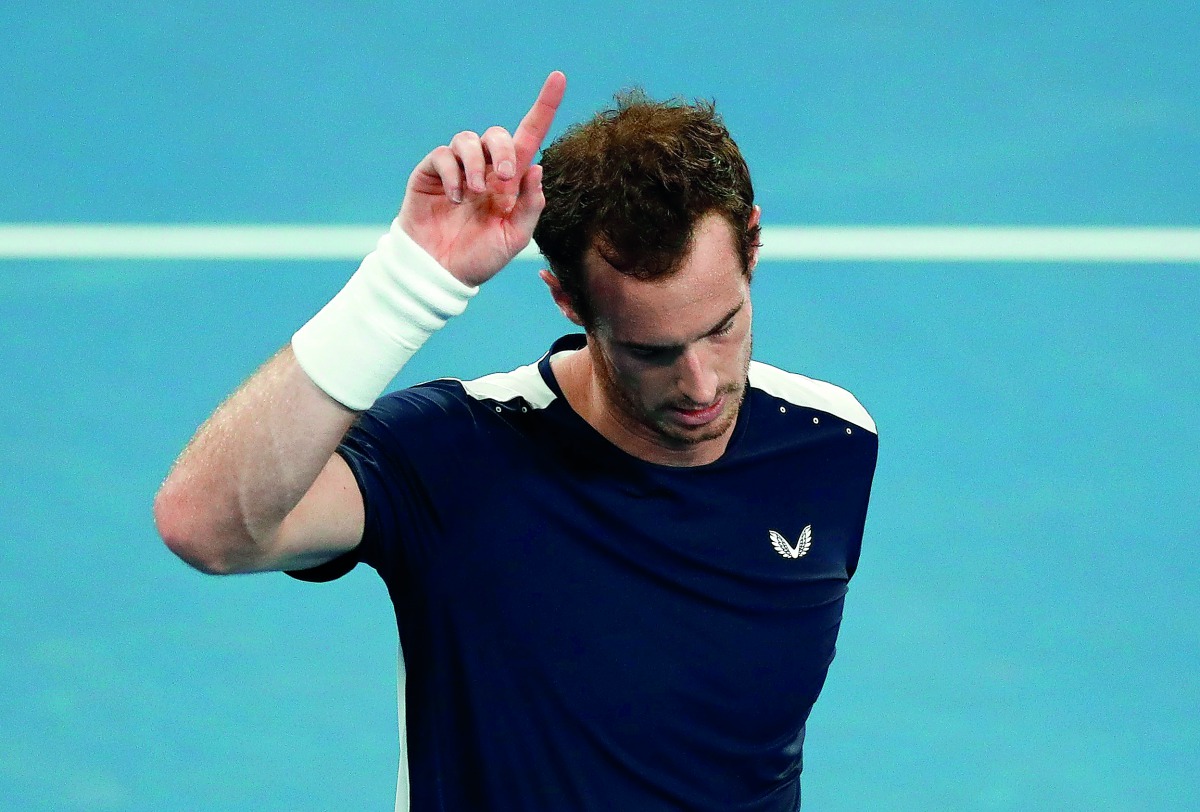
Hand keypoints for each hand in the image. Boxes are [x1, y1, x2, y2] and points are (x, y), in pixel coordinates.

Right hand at [398, 71, 566, 286]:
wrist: (440, 273)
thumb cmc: (479, 258)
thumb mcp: (514, 238)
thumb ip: (530, 206)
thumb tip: (537, 167)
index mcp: (511, 182)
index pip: (530, 136)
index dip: (545, 107)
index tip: (559, 78)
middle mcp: (486, 169)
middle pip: (499, 134)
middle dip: (504, 151)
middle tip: (503, 179)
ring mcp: (457, 169)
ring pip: (469, 139)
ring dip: (476, 163)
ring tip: (474, 192)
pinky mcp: (432, 173)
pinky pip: (443, 155)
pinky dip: (452, 173)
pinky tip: (454, 198)